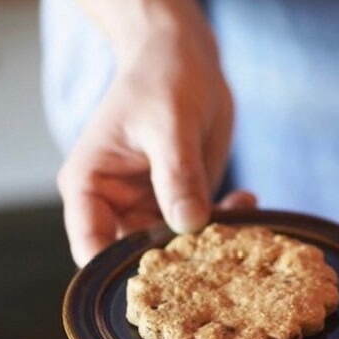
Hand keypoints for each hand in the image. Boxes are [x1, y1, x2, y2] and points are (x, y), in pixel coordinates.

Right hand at [56, 24, 248, 265]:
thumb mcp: (169, 124)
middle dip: (178, 265)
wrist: (186, 56)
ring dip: (211, 243)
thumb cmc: (162, 79)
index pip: (91, 247)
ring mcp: (153, 205)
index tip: (163, 281)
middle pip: (138, 256)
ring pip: (178, 247)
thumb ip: (177, 175)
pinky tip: (249, 201)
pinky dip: (228, 222)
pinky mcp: (186, 200)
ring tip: (242, 222)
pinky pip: (206, 227)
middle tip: (218, 254)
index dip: (118, 272)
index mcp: (90, 187)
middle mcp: (116, 205)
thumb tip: (189, 225)